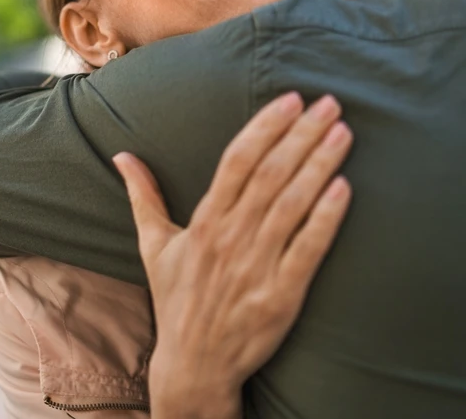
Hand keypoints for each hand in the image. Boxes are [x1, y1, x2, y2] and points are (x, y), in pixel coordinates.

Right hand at [113, 93, 352, 418]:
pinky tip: (344, 188)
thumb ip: (142, 196)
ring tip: (343, 133)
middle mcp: (230, 238)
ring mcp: (257, 266)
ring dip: (320, 164)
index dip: (265, 127)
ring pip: (293, 204)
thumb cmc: (177, 299)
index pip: (237, 161)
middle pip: (271, 174)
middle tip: (329, 104)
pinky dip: (326, 217)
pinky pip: (308, 249)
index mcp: (204, 222)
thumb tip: (121, 156)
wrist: (194, 364)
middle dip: (302, 135)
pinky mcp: (282, 295)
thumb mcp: (153, 246)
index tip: (291, 100)